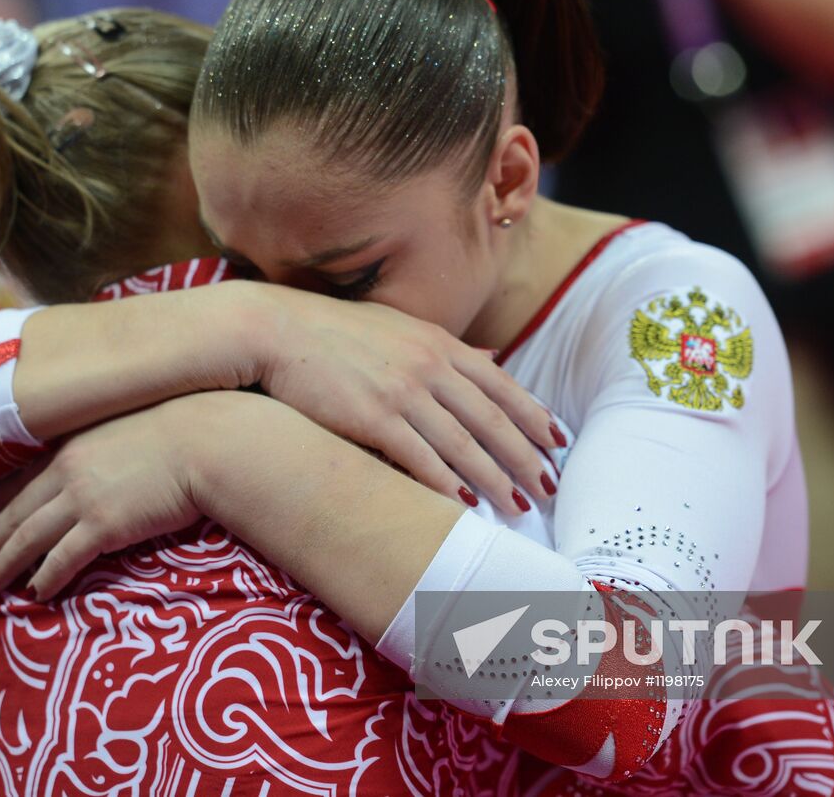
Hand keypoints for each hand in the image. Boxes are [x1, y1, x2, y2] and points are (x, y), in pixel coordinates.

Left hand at [0, 395, 212, 598]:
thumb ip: (105, 449)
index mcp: (72, 447)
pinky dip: (44, 578)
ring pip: (28, 538)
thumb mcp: (129, 431)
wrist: (207, 441)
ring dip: (4, 565)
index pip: (19, 480)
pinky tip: (34, 594)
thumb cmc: (183, 431)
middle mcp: (68, 471)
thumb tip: (104, 467)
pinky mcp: (104, 525)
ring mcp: (83, 498)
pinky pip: (63, 558)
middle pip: (14, 512)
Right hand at [251, 285, 559, 513]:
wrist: (275, 330)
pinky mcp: (373, 417)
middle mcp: (429, 365)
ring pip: (464, 443)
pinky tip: (464, 504)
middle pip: (492, 419)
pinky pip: (420, 458)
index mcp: (439, 343)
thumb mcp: (399, 326)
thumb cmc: (333, 333)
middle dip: (526, 457)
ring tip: (519, 506)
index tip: (558, 444)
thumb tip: (492, 355)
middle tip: (550, 489)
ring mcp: (403, 391)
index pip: (501, 384)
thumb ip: (446, 347)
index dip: (533, 416)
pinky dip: (446, 483)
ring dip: (495, 478)